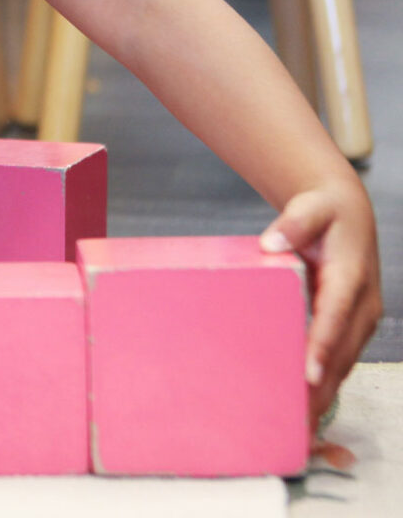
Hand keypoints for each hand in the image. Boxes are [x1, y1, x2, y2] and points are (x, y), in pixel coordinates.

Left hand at [259, 186, 381, 433]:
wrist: (346, 213)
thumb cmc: (324, 212)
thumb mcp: (310, 208)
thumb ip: (293, 223)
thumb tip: (272, 243)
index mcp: (350, 278)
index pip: (334, 317)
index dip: (321, 347)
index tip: (307, 373)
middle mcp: (362, 307)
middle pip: (340, 354)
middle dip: (319, 388)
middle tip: (293, 419)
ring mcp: (360, 321)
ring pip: (341, 365)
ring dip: (321, 395)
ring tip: (295, 426)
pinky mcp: (351, 329)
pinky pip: (338, 362)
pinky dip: (323, 385)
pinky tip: (302, 406)